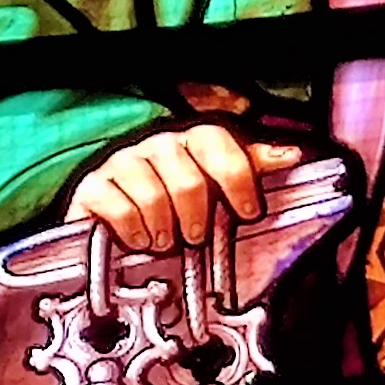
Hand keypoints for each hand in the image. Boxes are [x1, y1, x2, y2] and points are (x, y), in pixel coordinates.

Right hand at [66, 122, 306, 259]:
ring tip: (165, 242)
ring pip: (151, 195)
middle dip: (197, 216)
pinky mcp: (92, 188)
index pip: (216, 142)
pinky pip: (116, 207)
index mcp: (190, 144)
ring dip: (163, 229)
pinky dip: (132, 231)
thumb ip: (250, 167)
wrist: (111, 224)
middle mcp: (156, 148)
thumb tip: (292, 154)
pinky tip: (137, 241)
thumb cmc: (171, 205)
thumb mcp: (216, 185)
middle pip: (187, 179)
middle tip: (195, 236)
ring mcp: (122, 165)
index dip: (236, 176)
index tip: (248, 211)